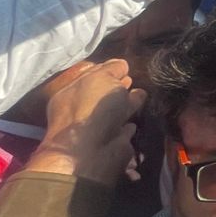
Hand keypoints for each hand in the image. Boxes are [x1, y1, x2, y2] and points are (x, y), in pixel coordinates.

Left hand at [23, 61, 146, 184]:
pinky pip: (124, 129)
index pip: (92, 74)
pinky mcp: (111, 144)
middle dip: (118, 87)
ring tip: (143, 96)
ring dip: (126, 106)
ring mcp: (96, 128)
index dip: (109, 69)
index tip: (126, 65)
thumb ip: (112, 68)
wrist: (92, 151)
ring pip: (115, 112)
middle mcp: (81, 110)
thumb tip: (122, 66)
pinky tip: (138, 120)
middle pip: (103, 94)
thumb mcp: (102, 77)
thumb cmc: (92, 108)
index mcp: (72, 92)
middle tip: (134, 79)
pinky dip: (130, 125)